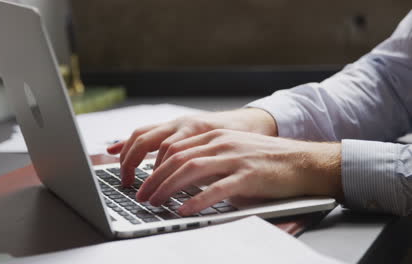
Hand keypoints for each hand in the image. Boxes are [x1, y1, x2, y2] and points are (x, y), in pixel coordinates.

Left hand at [134, 129, 341, 215]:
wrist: (302, 161)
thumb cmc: (265, 161)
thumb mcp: (232, 153)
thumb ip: (208, 160)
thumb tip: (181, 180)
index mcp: (215, 136)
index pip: (174, 148)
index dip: (154, 165)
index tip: (142, 181)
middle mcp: (221, 143)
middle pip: (177, 158)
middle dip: (154, 178)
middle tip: (141, 196)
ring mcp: (234, 157)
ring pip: (191, 170)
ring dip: (168, 188)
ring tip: (155, 203)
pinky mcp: (248, 175)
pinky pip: (217, 188)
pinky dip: (197, 200)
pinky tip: (184, 210)